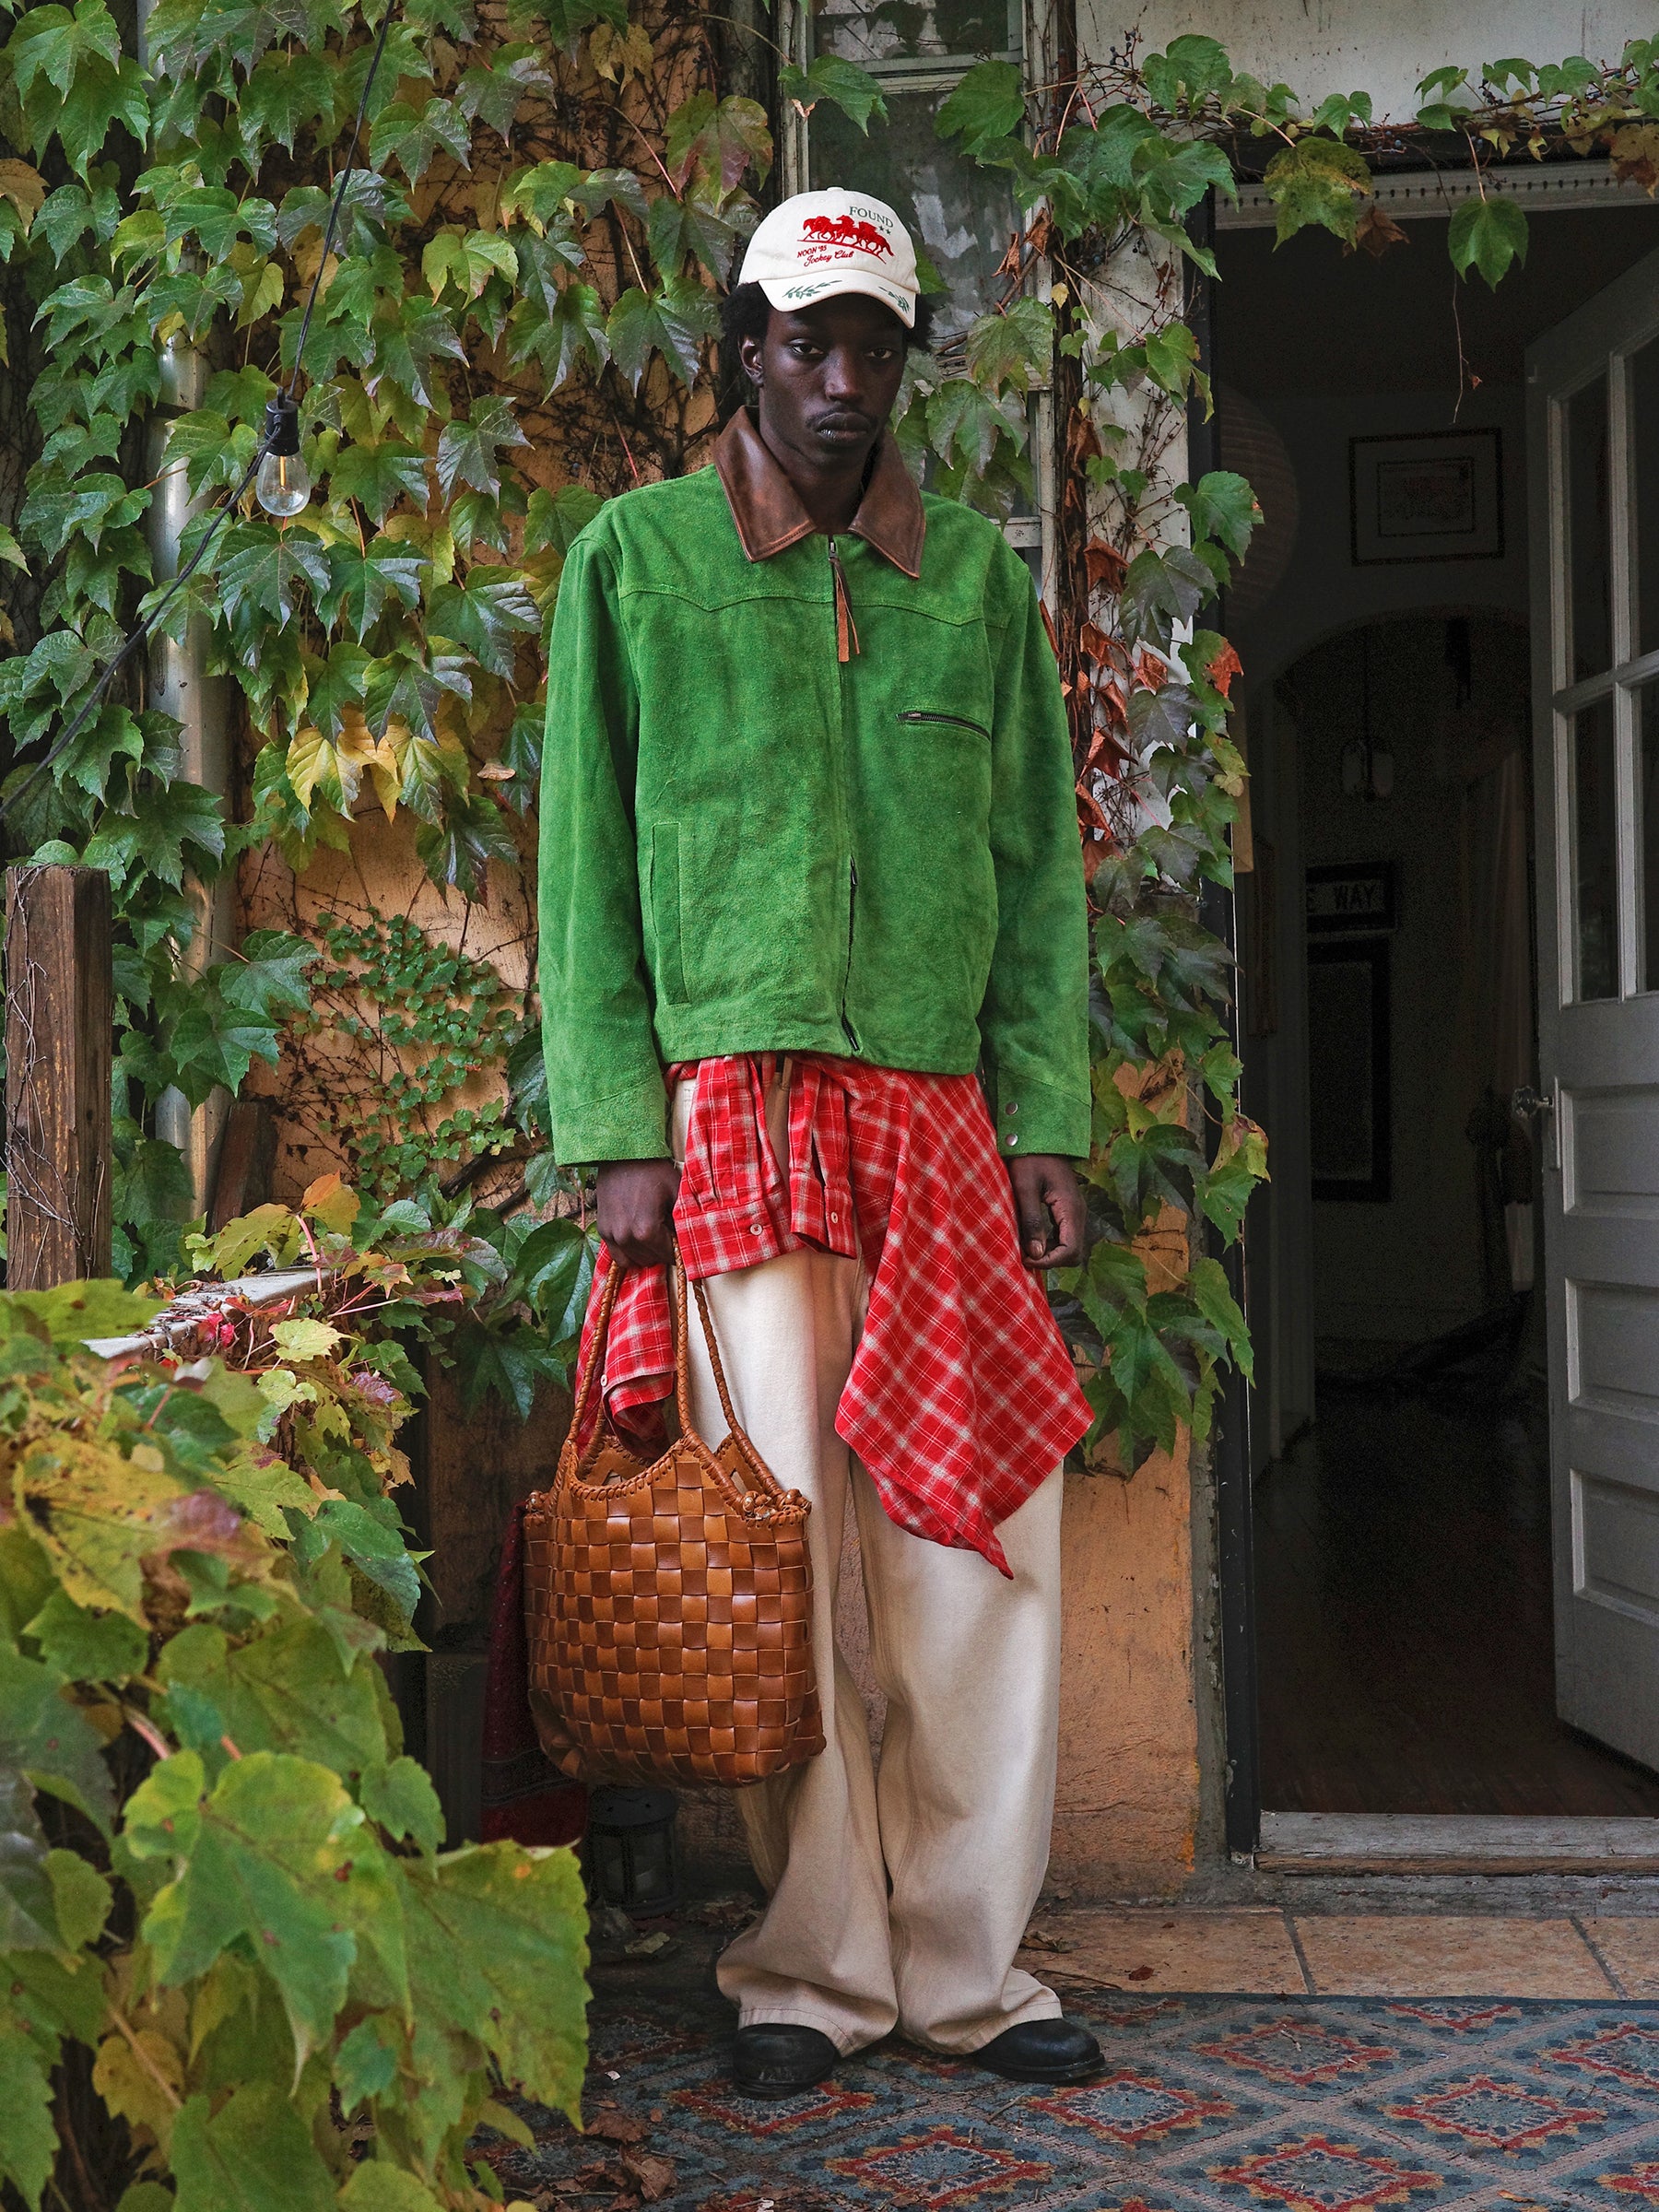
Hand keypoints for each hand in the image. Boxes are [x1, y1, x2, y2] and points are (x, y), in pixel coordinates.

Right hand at [595, 1158, 680, 1267]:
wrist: (622, 1155)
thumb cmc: (653, 1171)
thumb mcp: (677, 1192)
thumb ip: (684, 1221)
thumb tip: (689, 1240)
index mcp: (646, 1231)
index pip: (668, 1257)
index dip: (678, 1250)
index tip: (681, 1239)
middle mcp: (626, 1238)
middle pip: (652, 1260)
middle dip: (662, 1250)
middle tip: (668, 1232)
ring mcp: (611, 1235)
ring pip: (634, 1261)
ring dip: (646, 1253)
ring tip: (653, 1235)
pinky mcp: (602, 1230)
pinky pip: (618, 1254)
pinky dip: (630, 1251)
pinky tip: (638, 1237)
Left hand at [1006, 1153, 1085, 1269]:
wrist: (1039, 1136)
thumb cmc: (1028, 1158)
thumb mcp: (1025, 1188)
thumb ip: (1032, 1221)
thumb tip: (1036, 1254)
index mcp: (1070, 1208)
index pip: (1071, 1250)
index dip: (1049, 1262)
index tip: (1026, 1260)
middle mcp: (1078, 1212)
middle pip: (1075, 1252)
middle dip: (1053, 1261)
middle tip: (1027, 1257)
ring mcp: (1076, 1211)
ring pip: (1072, 1246)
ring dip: (1053, 1254)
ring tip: (1028, 1249)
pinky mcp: (1069, 1209)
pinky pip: (1067, 1235)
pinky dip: (1053, 1244)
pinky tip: (1034, 1239)